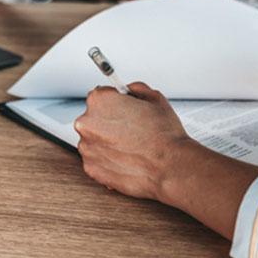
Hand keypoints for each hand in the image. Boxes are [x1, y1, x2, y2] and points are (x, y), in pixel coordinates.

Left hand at [75, 83, 193, 199]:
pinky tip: (128, 158)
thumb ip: (135, 89)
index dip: (117, 102)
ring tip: (133, 146)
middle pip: (95, 118)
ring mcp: (87, 148)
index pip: (101, 95)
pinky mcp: (91, 168)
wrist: (170, 166)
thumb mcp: (155, 98)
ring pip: (95, 140)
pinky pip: (97, 159)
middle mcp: (87, 123)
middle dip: (111, 122)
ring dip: (109, 142)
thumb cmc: (164, 135)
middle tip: (133, 129)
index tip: (125, 108)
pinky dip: (109, 159)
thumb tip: (130, 91)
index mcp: (100, 101)